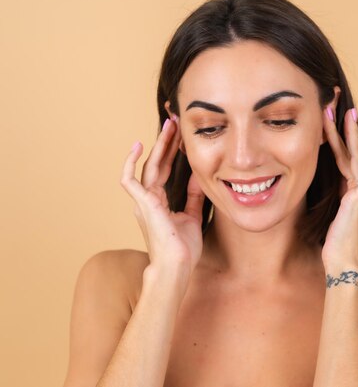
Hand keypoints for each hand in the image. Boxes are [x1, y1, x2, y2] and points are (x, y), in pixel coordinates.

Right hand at [120, 115, 204, 280]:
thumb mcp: (193, 216)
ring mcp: (144, 200)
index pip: (165, 170)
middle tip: (175, 122)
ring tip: (169, 126)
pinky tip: (139, 146)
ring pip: (149, 165)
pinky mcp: (143, 203)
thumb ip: (193, 196)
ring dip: (159, 145)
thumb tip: (198, 176)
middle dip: (166, 142)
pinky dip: (130, 162)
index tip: (181, 136)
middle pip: (157, 163)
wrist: (177, 265)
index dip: (172, 152)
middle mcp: (149, 199)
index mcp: (159, 202)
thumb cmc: (184, 248)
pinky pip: (130, 179)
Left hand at [321, 106, 357, 269]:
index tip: (332, 126)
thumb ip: (328, 204)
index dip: (340, 143)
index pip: (345, 162)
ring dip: (350, 135)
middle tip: (342, 107)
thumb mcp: (328, 219)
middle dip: (346, 130)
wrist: (342, 265)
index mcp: (352, 195)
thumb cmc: (334, 248)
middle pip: (353, 154)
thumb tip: (316, 196)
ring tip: (345, 112)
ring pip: (356, 158)